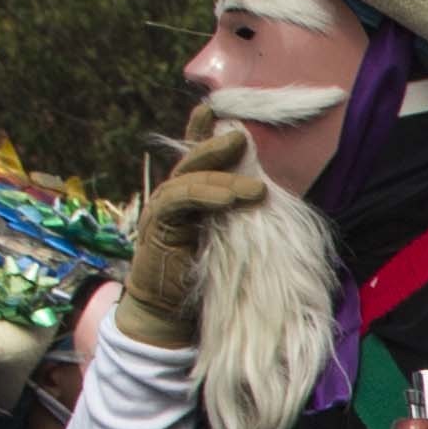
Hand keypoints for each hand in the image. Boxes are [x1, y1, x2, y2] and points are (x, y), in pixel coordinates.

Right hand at [119, 106, 270, 347]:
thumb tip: (269, 192)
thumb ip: (239, 214)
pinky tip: (231, 198)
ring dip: (222, 177)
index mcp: (190, 197)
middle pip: (192, 162)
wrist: (171, 316)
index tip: (220, 112)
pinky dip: (206, 196)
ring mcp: (162, 211)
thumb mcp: (231, 241)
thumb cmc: (207, 280)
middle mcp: (173, 198)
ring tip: (256, 186)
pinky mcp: (158, 228)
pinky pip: (179, 202)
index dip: (204, 132)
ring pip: (188, 179)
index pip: (196, 158)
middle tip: (242, 137)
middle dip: (215, 145)